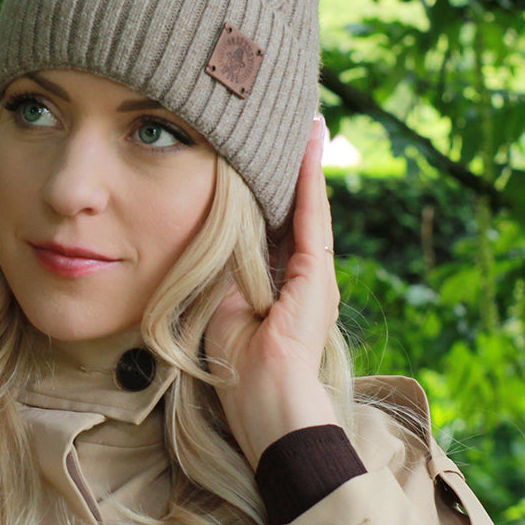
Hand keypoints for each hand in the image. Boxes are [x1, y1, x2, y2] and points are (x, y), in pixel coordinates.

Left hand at [205, 117, 340, 467]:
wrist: (266, 401)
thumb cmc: (238, 365)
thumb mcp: (223, 305)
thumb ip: (223, 272)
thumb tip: (205, 240)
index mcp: (280, 284)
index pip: (276, 224)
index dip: (272, 188)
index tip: (264, 153)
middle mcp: (304, 275)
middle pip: (295, 208)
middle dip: (293, 168)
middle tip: (294, 124)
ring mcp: (315, 274)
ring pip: (308, 205)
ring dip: (305, 163)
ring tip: (305, 124)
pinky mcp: (318, 274)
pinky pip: (311, 217)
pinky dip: (307, 181)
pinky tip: (305, 148)